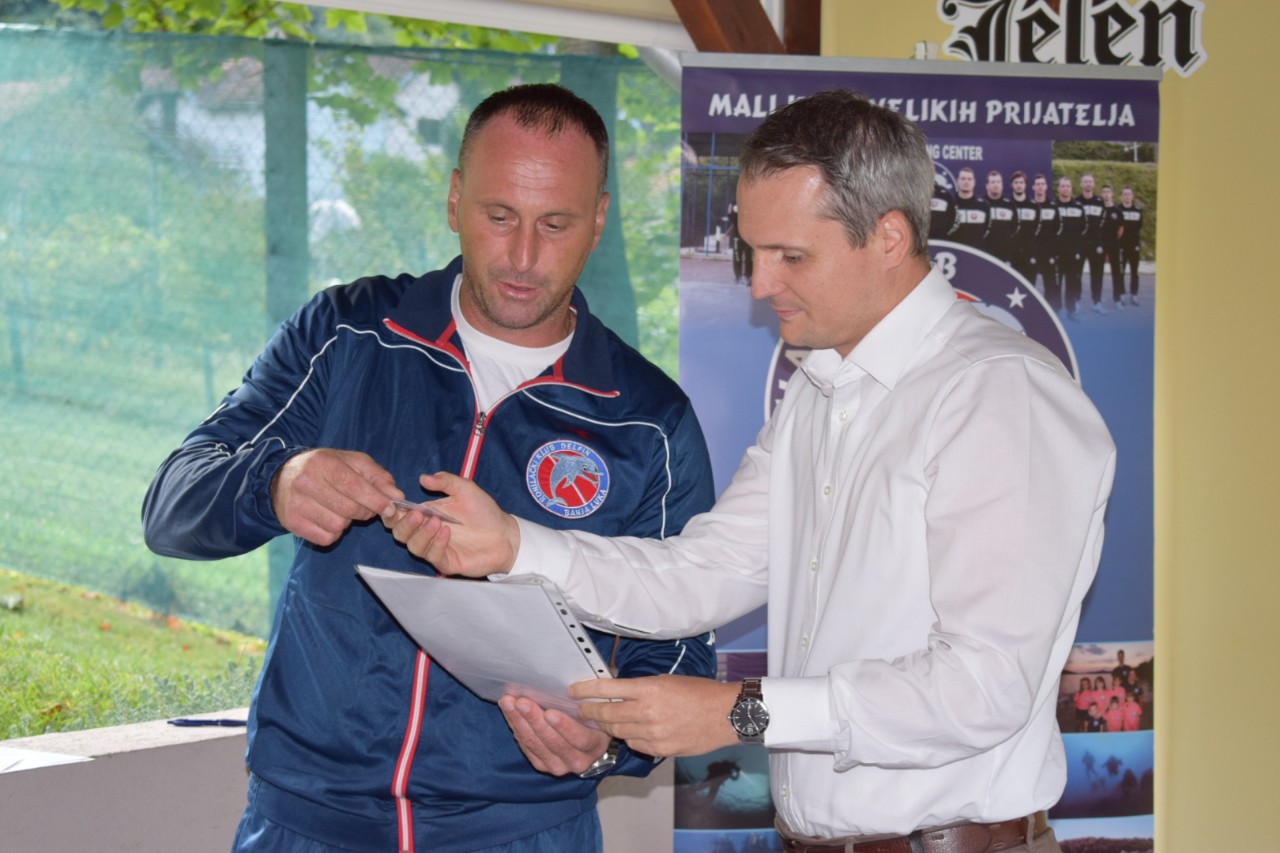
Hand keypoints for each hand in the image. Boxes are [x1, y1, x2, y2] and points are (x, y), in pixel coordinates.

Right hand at [270, 448, 401, 546]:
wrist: (282, 477)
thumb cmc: (325, 468)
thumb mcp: (352, 462)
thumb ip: (378, 477)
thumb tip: (397, 496)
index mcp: (323, 463)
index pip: (355, 486)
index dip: (376, 500)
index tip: (390, 508)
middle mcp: (306, 482)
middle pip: (349, 509)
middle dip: (364, 511)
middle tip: (363, 506)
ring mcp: (296, 504)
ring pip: (338, 525)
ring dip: (347, 521)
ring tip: (340, 509)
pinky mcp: (292, 523)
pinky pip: (326, 538)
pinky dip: (334, 532)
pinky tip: (328, 518)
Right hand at [385, 472, 519, 576]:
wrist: (505, 534)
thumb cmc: (484, 512)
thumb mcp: (465, 489)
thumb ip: (445, 482)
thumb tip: (423, 478)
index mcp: (426, 514)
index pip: (399, 515)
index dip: (392, 511)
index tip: (394, 504)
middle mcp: (426, 532)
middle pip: (400, 533)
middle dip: (404, 524)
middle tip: (417, 514)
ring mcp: (435, 548)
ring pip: (413, 546)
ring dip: (421, 534)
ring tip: (436, 522)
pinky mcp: (446, 562)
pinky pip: (433, 556)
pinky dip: (436, 544)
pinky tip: (447, 533)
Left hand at [499, 695, 611, 775]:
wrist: (588, 742)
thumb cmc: (592, 719)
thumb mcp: (596, 711)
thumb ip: (586, 703)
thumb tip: (568, 684)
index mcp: (595, 746)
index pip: (580, 738)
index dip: (564, 726)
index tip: (550, 712)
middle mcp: (577, 761)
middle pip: (552, 742)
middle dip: (534, 720)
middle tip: (521, 701)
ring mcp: (557, 765)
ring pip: (535, 744)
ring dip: (519, 721)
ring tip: (509, 702)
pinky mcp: (541, 765)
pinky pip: (526, 746)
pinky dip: (516, 727)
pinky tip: (509, 712)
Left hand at [569, 675, 740, 757]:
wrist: (726, 714)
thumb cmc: (699, 692)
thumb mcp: (667, 680)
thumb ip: (641, 687)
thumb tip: (617, 689)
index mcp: (649, 689)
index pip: (607, 689)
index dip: (586, 690)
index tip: (573, 691)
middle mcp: (647, 712)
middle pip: (606, 714)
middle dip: (590, 711)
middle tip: (581, 709)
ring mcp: (653, 733)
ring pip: (617, 731)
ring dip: (606, 725)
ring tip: (600, 720)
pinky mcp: (660, 749)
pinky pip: (634, 744)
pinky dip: (627, 737)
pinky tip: (627, 731)